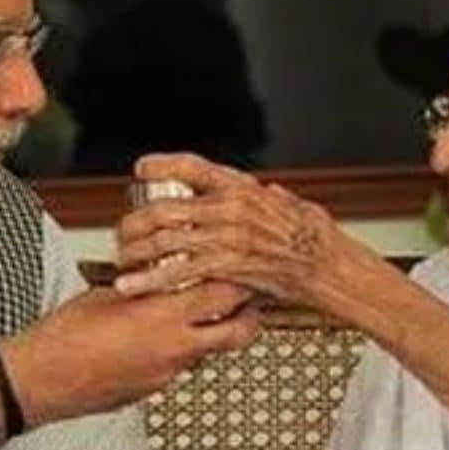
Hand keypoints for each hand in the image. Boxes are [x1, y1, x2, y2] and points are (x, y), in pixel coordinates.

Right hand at [0, 281, 260, 428]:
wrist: (41, 379)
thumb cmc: (63, 335)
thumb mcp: (108, 294)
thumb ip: (144, 286)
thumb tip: (161, 274)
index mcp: (162, 316)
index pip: (224, 295)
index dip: (241, 280)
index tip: (245, 268)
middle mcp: (173, 348)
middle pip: (237, 333)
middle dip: (250, 314)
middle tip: (250, 298)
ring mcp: (167, 373)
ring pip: (211, 351)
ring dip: (215, 333)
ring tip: (205, 313)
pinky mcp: (154, 389)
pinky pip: (182, 367)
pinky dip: (183, 350)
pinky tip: (163, 338)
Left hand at [114, 152, 393, 324]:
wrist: (328, 264)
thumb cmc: (310, 235)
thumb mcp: (285, 203)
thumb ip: (263, 198)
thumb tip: (257, 191)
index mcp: (241, 187)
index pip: (193, 167)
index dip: (162, 165)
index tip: (141, 169)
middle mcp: (229, 207)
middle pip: (165, 208)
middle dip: (135, 221)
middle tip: (122, 231)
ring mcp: (226, 236)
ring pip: (165, 239)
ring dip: (135, 250)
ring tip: (120, 259)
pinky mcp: (226, 266)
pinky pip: (179, 271)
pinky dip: (150, 278)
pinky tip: (131, 284)